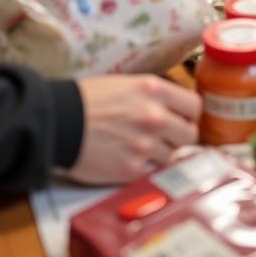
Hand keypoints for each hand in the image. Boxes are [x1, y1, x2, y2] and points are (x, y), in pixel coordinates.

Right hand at [67, 75, 201, 184]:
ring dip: (160, 154)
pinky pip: (153, 172)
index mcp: (154, 90)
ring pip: (172, 156)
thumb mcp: (127, 84)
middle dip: (180, 136)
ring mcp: (144, 145)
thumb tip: (175, 110)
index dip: (190, 114)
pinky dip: (145, 168)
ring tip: (140, 147)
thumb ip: (155, 96)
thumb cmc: (89, 99)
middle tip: (167, 137)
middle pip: (190, 134)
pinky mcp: (131, 170)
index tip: (183, 118)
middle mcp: (154, 117)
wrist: (60, 121)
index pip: (194, 105)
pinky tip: (130, 159)